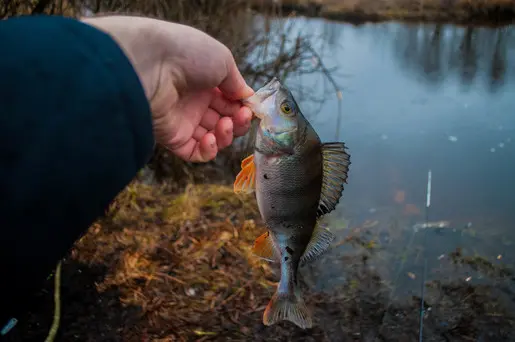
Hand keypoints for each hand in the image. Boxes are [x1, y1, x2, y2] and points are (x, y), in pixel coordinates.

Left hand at [81, 15, 253, 161]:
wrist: (151, 65)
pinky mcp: (174, 138)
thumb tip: (248, 98)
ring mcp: (184, 121)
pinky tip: (210, 138)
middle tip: (241, 116)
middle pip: (225, 121)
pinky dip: (209, 150)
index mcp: (206, 81)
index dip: (243, 107)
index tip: (251, 107)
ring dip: (226, 135)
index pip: (230, 102)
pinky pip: (196, 153)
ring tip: (225, 124)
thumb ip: (237, 83)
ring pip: (214, 138)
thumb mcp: (223, 60)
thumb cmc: (187, 54)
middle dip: (238, 121)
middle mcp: (195, 102)